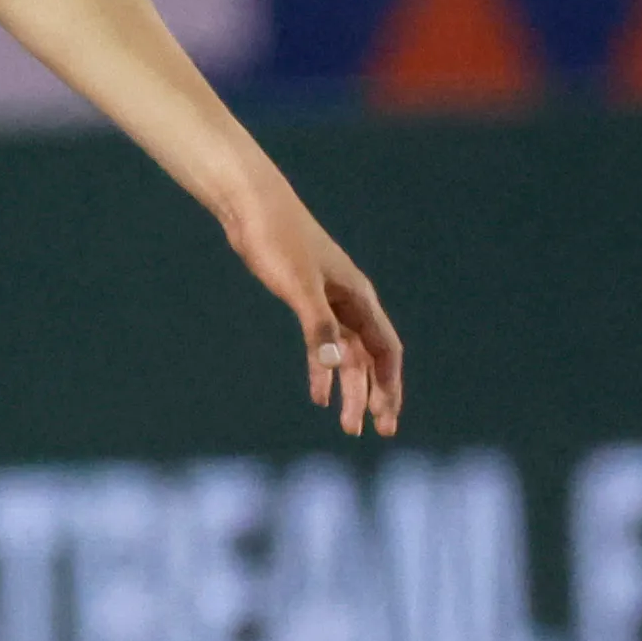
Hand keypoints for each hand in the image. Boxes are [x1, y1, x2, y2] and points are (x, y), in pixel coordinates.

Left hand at [217, 171, 403, 436]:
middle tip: (370, 432)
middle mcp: (351, 302)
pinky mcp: (306, 300)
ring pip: (347, 355)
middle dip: (372, 395)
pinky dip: (322, 370)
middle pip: (370, 358)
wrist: (252, 209)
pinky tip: (317, 394)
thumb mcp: (298, 286)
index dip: (389, 386)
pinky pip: (324, 344)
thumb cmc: (277, 241)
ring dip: (348, 388)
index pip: (385, 351)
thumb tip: (334, 365)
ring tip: (345, 424)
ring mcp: (330, 302)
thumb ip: (318, 326)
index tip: (387, 418)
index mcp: (359, 298)